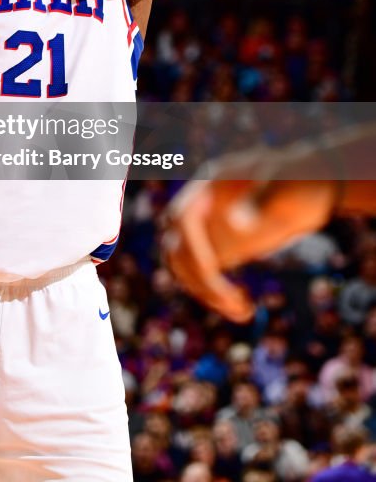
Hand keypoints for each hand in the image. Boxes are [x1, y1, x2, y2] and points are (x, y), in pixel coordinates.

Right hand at [161, 175, 335, 321]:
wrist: (316, 188)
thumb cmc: (305, 184)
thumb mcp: (291, 191)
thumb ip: (265, 203)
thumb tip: (236, 225)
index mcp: (213, 182)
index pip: (183, 217)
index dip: (191, 247)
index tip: (213, 273)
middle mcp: (203, 205)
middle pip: (176, 244)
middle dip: (197, 276)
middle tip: (232, 301)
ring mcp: (209, 227)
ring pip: (183, 265)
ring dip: (203, 291)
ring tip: (240, 310)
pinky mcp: (220, 247)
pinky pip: (203, 275)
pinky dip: (215, 296)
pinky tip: (244, 310)